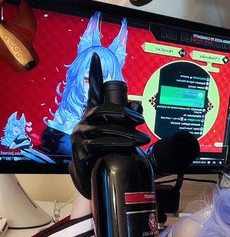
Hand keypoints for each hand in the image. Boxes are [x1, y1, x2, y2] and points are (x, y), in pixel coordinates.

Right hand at [68, 54, 149, 198]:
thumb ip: (126, 120)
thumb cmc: (107, 155)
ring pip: (104, 129)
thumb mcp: (117, 136)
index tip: (97, 57)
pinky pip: (99, 144)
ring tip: (141, 140)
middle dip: (125, 114)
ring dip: (126, 134)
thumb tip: (136, 104)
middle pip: (104, 110)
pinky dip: (114, 145)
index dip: (94, 73)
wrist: (92, 180)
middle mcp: (84, 121)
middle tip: (141, 121)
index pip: (92, 90)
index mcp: (92, 114)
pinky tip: (125, 148)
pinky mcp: (81, 151)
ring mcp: (80, 136)